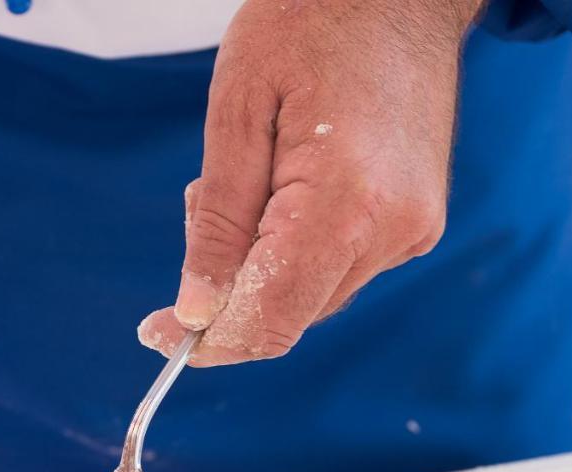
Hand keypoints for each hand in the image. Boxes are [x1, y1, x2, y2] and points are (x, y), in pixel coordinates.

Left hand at [140, 0, 484, 365]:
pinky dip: (291, 250)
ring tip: (248, 175)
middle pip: (288, 315)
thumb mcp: (235, 113)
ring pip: (309, 296)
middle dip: (225, 292)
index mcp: (346, 203)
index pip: (270, 316)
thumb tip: (197, 310)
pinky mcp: (415, 223)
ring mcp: (412, 230)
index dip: (208, 340)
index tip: (156, 332)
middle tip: (197, 208)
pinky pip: (336, 267)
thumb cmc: (308, 24)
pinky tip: (279, 184)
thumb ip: (217, 223)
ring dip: (257, 266)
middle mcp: (391, 231)